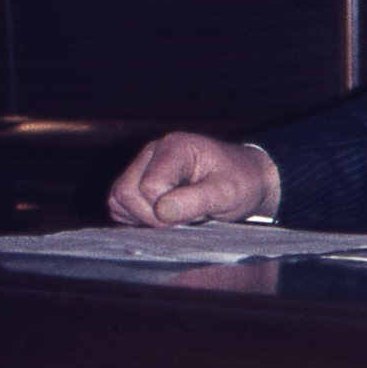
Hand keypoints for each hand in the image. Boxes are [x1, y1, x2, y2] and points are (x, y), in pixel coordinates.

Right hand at [108, 133, 280, 227]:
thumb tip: (162, 210)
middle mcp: (153, 153)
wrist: (248, 181)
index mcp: (175, 147)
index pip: (149, 186)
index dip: (165, 210)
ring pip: (118, 200)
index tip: (193, 215)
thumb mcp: (228, 193)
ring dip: (143, 218)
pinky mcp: (139, 183)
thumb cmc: (241, 182)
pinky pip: (120, 207)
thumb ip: (196, 200)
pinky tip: (165, 217)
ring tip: (176, 217)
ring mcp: (143, 167)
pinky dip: (137, 219)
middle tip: (184, 219)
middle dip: (151, 216)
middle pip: (125, 192)